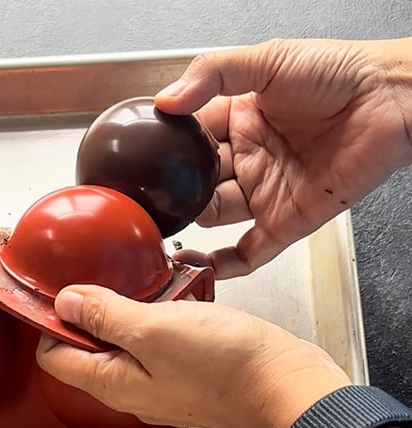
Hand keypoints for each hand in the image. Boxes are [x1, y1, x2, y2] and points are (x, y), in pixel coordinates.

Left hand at [36, 286, 350, 427]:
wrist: (283, 382)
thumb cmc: (225, 365)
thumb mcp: (153, 329)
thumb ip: (104, 315)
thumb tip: (66, 302)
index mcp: (113, 381)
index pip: (55, 356)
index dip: (50, 321)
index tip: (59, 290)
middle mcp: (131, 385)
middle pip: (88, 347)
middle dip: (90, 311)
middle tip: (105, 280)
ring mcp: (158, 377)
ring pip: (124, 339)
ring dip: (127, 309)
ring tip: (143, 286)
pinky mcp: (183, 366)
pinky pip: (155, 338)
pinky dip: (156, 315)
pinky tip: (172, 297)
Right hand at [155, 38, 411, 277]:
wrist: (391, 101)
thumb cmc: (337, 73)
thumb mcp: (266, 60)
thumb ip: (212, 75)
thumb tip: (166, 100)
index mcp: (238, 121)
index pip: (190, 139)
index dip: (167, 149)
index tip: (140, 159)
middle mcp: (248, 158)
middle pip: (198, 182)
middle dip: (176, 190)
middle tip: (150, 199)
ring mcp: (266, 192)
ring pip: (216, 216)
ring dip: (193, 225)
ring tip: (163, 231)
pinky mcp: (287, 220)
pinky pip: (251, 251)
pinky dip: (225, 264)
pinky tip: (200, 267)